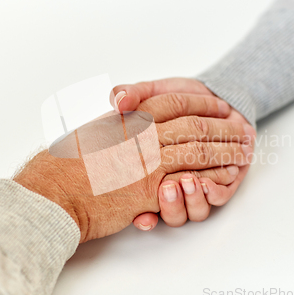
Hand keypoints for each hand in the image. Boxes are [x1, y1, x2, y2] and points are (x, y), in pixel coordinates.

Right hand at [14, 93, 251, 242]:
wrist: (50, 194)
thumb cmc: (64, 164)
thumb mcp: (90, 129)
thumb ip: (113, 115)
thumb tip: (121, 100)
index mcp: (130, 117)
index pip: (175, 101)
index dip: (201, 101)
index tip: (218, 103)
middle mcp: (142, 135)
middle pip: (193, 125)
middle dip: (221, 125)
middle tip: (241, 127)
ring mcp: (148, 162)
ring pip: (198, 151)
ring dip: (224, 150)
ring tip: (243, 150)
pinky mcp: (150, 190)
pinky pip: (190, 180)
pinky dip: (213, 175)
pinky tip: (227, 174)